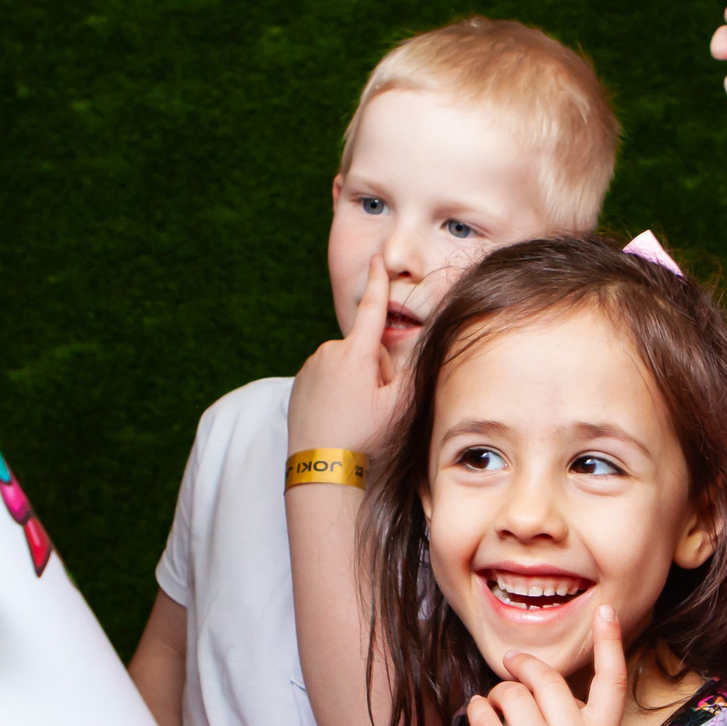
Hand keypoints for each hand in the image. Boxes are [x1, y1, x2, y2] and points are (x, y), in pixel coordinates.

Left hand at [290, 253, 401, 452]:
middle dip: (376, 371)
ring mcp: (311, 367)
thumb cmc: (364, 436)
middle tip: (375, 404)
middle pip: (365, 350)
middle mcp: (329, 352)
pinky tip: (337, 415)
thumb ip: (417, 374)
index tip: (377, 259)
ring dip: (356, 382)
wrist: (321, 466)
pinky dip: (335, 391)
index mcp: (355, 353)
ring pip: (346, 365)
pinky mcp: (299, 382)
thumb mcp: (401, 407)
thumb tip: (427, 351)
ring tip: (355, 414)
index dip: (379, 282)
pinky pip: (326, 377)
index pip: (373, 309)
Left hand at [463, 607, 625, 725]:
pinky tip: (479, 715)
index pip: (613, 679)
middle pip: (546, 678)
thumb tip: (546, 682)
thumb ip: (580, 724)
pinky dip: (477, 710)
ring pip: (511, 694)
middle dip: (522, 667)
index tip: (605, 610)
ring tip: (493, 705)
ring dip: (496, 692)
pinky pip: (485, 718)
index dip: (610, 640)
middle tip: (510, 667)